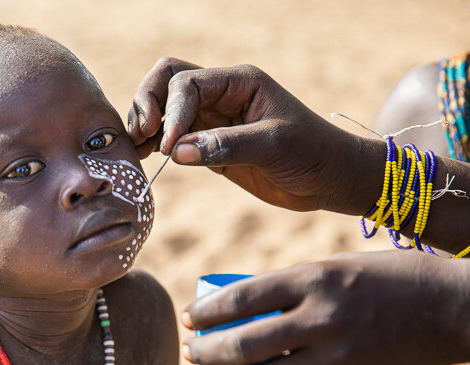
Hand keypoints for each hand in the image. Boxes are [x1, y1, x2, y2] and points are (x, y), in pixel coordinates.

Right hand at [128, 57, 383, 213]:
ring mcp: (212, 120)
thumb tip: (178, 151)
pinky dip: (156, 144)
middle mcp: (221, 95)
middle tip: (142, 136)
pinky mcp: (209, 145)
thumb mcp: (275, 146)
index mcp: (239, 82)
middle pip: (167, 81)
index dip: (172, 111)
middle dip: (149, 103)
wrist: (330, 179)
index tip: (171, 145)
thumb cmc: (313, 153)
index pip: (187, 83)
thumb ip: (227, 145)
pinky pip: (174, 138)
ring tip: (139, 149)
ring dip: (147, 124)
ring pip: (164, 108)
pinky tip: (148, 159)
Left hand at [180, 251, 469, 364]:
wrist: (450, 308)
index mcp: (315, 278)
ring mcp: (338, 358)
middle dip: (205, 351)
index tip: (189, 317)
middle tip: (189, 349)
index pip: (241, 298)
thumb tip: (235, 310)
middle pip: (243, 345)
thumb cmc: (384, 277)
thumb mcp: (332, 266)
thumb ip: (287, 288)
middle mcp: (323, 319)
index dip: (206, 312)